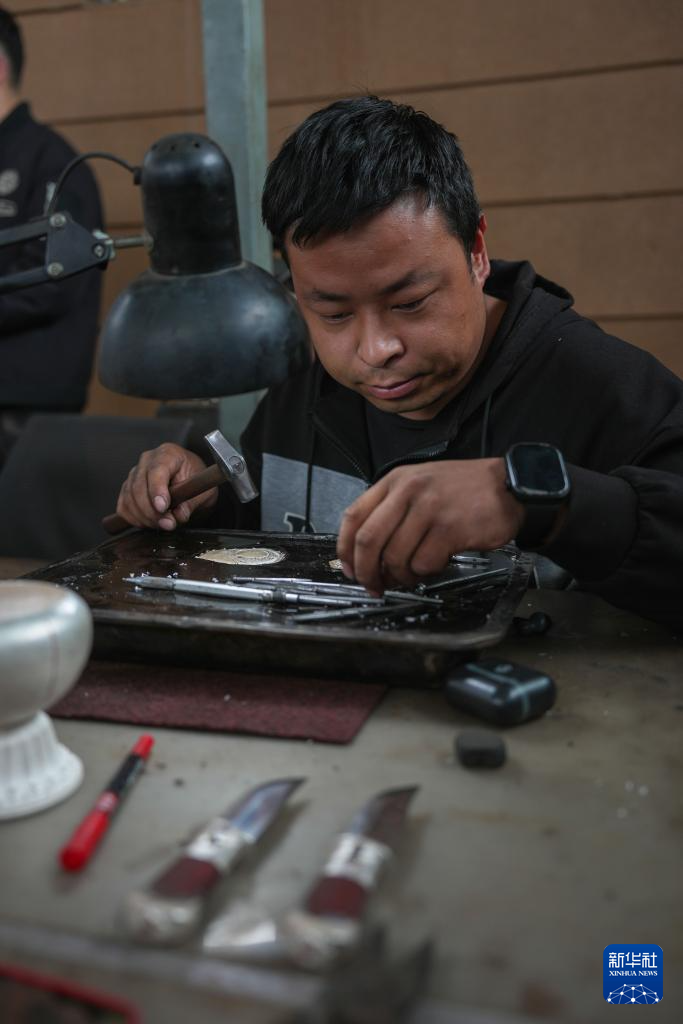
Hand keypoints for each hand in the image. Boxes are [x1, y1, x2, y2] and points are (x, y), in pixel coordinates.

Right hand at [115, 443, 217, 530]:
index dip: (157, 490)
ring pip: (130, 498)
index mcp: (169, 454)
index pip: (157, 471)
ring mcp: (135, 474)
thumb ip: (191, 503)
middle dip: (152, 511)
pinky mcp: (128, 488)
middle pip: (139, 486)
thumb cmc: (197, 482)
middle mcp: (148, 460)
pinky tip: (150, 522)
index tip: (162, 507)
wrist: (192, 483)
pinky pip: (124, 507)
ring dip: (145, 517)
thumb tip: (178, 515)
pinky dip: (135, 518)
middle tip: (168, 524)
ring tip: (163, 524)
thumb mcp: (204, 492)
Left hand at [337, 458, 524, 592]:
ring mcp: (428, 509)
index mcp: (395, 482)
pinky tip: (436, 564)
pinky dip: (426, 572)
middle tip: (373, 586)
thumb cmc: (464, 489)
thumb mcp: (420, 485)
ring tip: (412, 575)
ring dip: (400, 576)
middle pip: (368, 541)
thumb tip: (368, 554)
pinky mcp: (449, 529)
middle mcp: (407, 492)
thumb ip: (392, 511)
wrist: (508, 484)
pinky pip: (423, 563)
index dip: (345, 550)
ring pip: (395, 557)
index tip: (349, 568)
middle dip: (366, 572)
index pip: (353, 517)